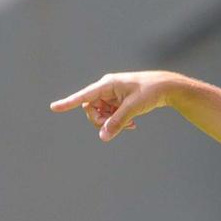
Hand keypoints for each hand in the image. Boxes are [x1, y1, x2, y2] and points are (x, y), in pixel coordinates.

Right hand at [49, 71, 183, 141]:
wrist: (166, 87)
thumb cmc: (150, 92)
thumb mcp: (134, 108)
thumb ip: (118, 122)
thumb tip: (103, 137)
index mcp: (107, 84)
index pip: (84, 95)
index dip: (69, 103)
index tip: (54, 107)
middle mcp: (106, 88)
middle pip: (91, 108)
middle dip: (100, 120)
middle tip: (117, 127)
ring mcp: (112, 94)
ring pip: (101, 113)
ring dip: (111, 122)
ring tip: (129, 126)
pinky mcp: (118, 100)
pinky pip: (110, 114)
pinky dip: (117, 121)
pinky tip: (132, 125)